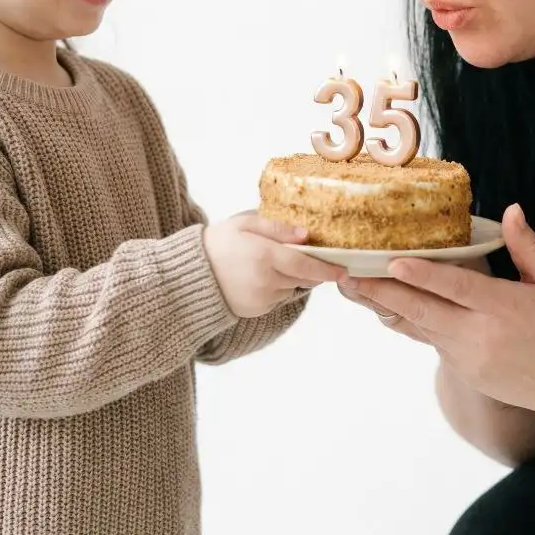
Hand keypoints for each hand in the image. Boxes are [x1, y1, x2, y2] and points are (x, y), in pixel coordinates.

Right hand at [203, 212, 344, 317]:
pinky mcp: (256, 310)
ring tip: (268, 262)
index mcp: (264, 256)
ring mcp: (261, 299)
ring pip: (290, 288)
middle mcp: (266, 281)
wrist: (190, 275)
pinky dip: (276, 288)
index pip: (305, 264)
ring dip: (290, 277)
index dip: (327, 269)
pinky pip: (277, 298)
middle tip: (311, 257)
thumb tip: (306, 235)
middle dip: (310, 269)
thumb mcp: (244, 223)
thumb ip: (276, 227)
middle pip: (302, 277)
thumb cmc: (219, 242)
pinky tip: (258, 276)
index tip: (344, 271)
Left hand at [339, 204, 534, 424]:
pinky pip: (429, 341)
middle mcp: (481, 335)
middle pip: (423, 310)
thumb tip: (510, 210)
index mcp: (505, 308)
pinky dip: (405, 324)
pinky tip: (381, 309)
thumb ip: (526, 247)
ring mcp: (469, 357)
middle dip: (381, 291)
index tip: (391, 261)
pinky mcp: (463, 371)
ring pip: (419, 326)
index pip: (457, 288)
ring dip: (383, 306)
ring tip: (351, 288)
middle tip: (347, 274)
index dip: (422, 275)